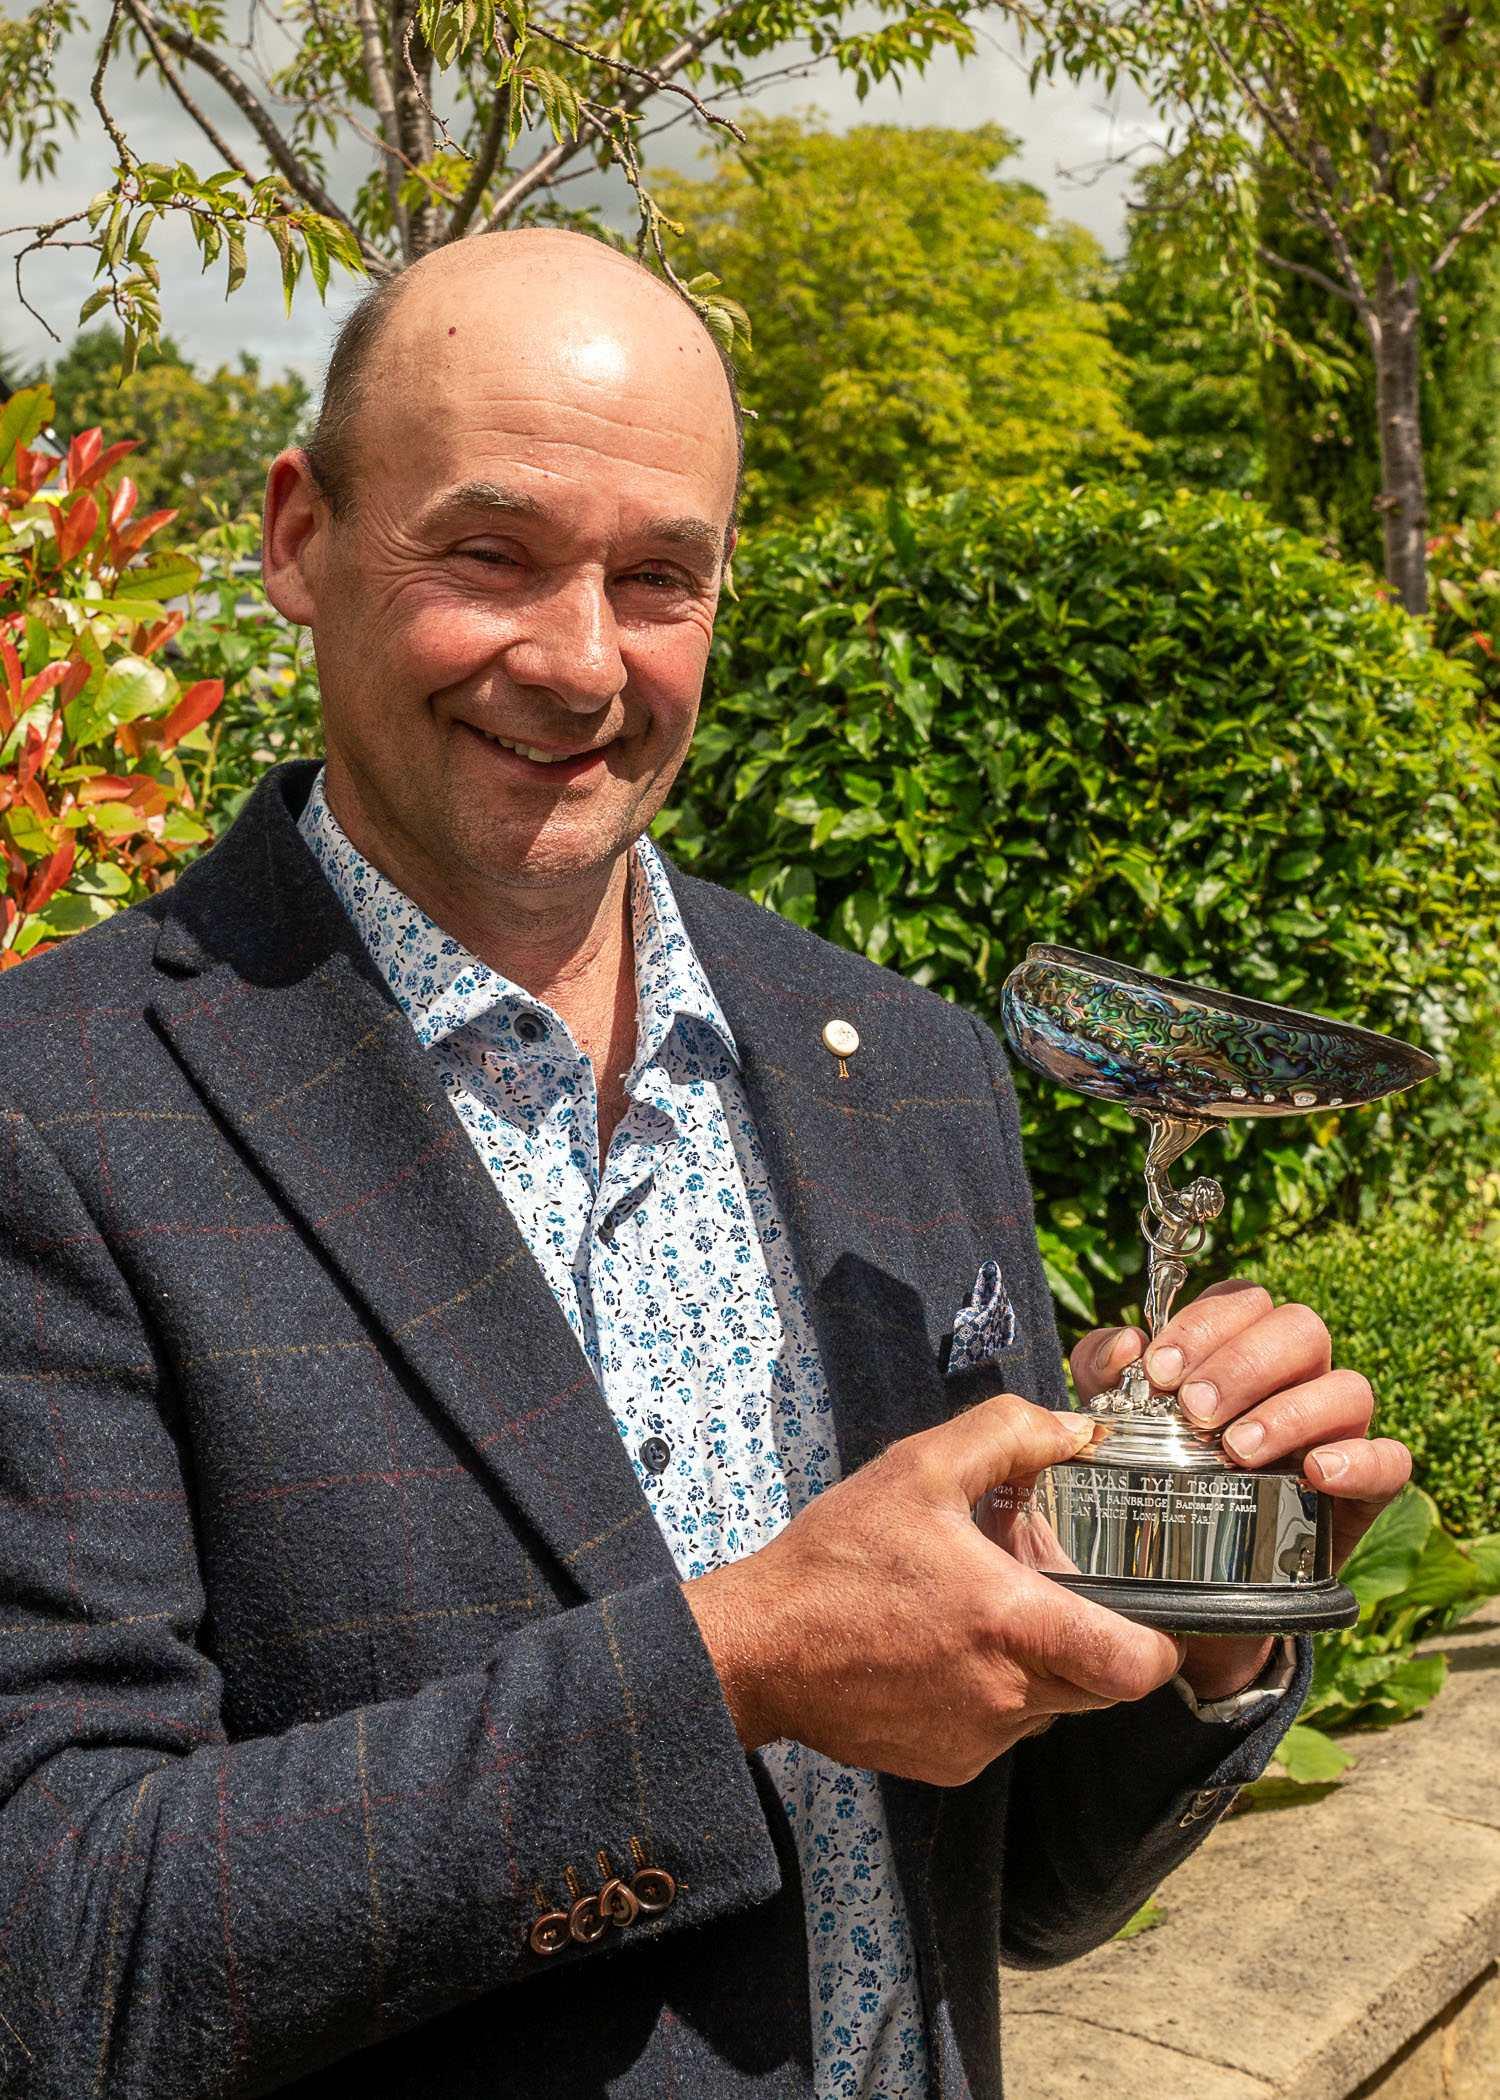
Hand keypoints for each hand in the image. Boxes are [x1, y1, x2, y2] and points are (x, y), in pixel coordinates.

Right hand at [683, 1395, 1184, 1786]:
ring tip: (983, 1612)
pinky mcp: (948, 1763)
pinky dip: (994, 1692)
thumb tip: (1075, 1429)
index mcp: (1011, 1624)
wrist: (757, 1649)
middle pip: (1102, 1686)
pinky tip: (944, 1649)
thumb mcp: (918, 1468)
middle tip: (1052, 1590)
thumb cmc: (836, 1559)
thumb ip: (1008, 1434)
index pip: (1136, 1667)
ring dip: (1040, 1664)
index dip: (1162, 1644)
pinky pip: (1002, 1728)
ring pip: (1052, 1705)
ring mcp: (978, 1738)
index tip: (1153, 1614)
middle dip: (1094, 1640)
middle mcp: (1007, 1695)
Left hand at [1071, 1280, 1411, 1700]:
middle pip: (1301, 1329)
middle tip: (1194, 1410)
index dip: (1205, 1324)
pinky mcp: (1364, 1488)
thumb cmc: (1152, 1477)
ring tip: (1236, 1450)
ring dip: (1290, 1412)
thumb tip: (1125, 1342)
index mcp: (1239, 1347)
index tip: (1159, 1370)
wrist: (1184, 1579)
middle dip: (1243, 1364)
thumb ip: (1103, 1374)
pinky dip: (1359, 1460)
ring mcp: (1337, 1429)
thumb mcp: (1114, 1424)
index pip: (1243, 1300)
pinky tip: (1315, 1473)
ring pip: (1347, 1387)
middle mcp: (1296, 1376)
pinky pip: (1390, 1459)